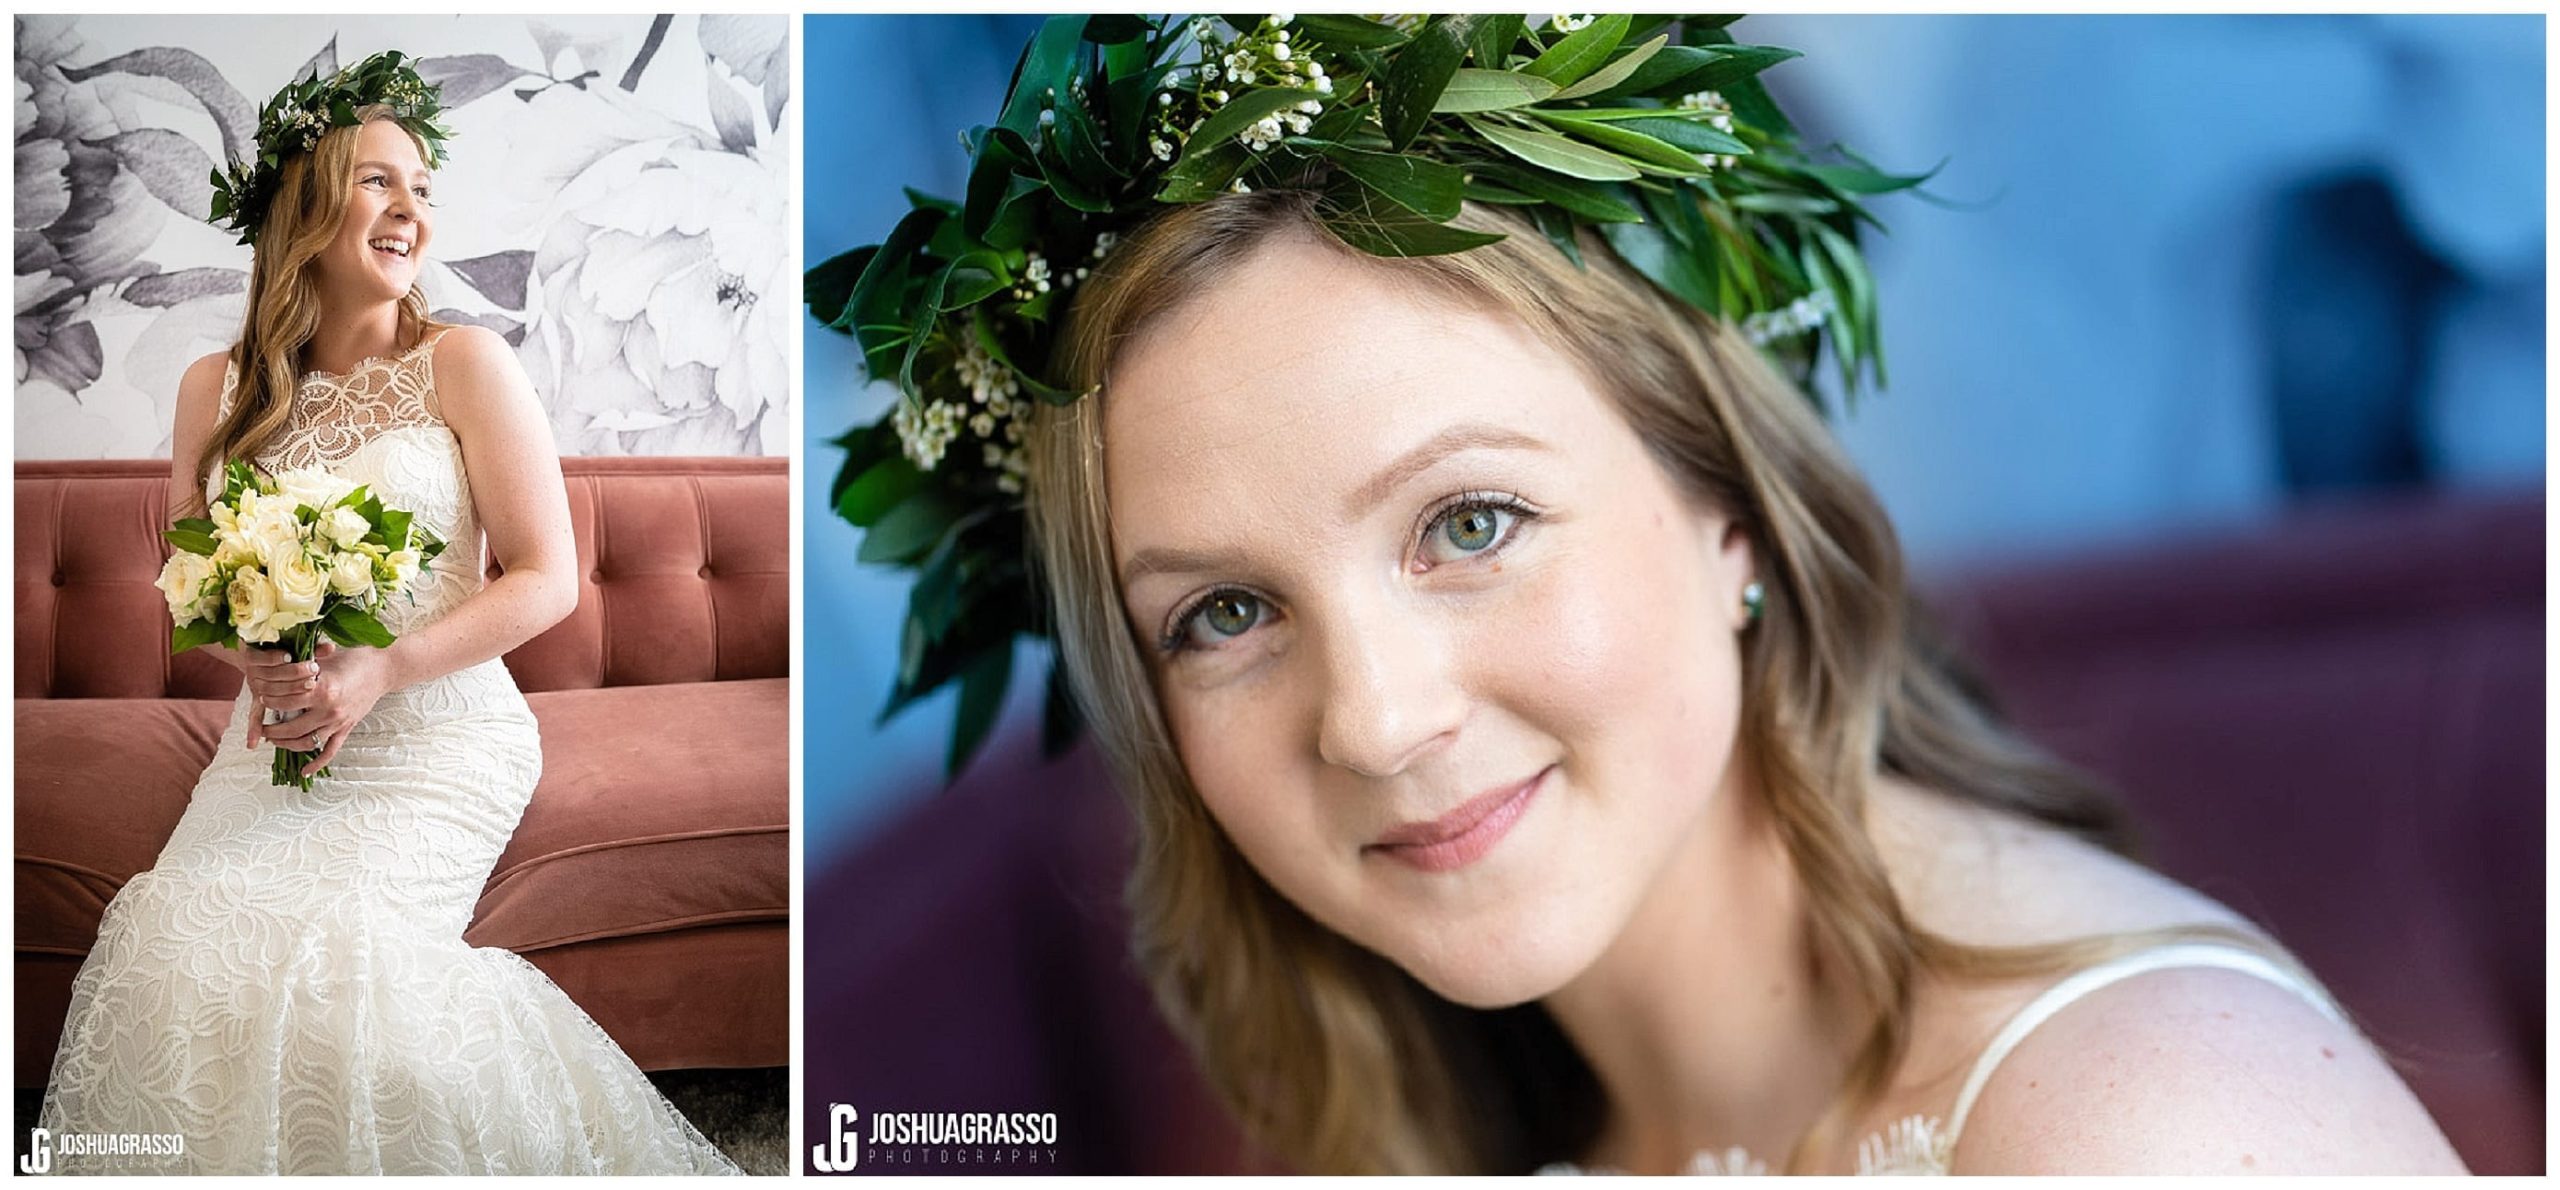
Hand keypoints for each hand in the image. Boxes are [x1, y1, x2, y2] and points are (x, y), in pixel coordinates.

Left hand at [251, 640, 398, 775]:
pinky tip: (304, 771)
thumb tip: (276, 674)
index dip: (270, 703)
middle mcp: (329, 710)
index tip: (262, 700)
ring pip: (307, 742)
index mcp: (322, 689)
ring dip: (286, 745)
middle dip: (272, 730)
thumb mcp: (323, 659)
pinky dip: (317, 764)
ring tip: (274, 740)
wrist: (382, 669)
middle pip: (291, 728)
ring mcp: (338, 722)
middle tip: (262, 727)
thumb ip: (300, 670)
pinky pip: (330, 751)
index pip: (285, 702)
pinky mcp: (346, 729)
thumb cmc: (352, 659)